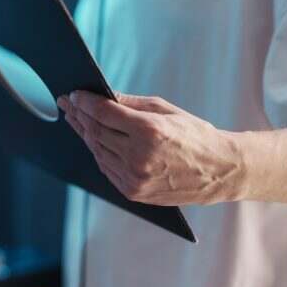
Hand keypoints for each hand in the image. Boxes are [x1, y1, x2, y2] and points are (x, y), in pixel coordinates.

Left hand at [57, 91, 245, 205]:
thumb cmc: (195, 135)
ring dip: (84, 134)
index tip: (74, 95)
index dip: (85, 103)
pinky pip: (105, 168)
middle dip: (79, 116)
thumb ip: (130, 104)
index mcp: (149, 131)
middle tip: (67, 104)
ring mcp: (135, 178)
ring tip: (75, 119)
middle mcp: (139, 157)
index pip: (104, 113)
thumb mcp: (165, 110)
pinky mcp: (133, 192)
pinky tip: (91, 139)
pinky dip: (97, 152)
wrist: (219, 171)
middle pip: (96, 133)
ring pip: (97, 151)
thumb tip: (103, 95)